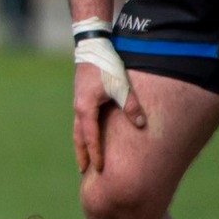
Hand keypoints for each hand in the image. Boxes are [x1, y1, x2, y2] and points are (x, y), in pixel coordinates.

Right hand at [72, 59, 143, 174]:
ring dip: (81, 145)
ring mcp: (79, 103)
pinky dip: (84, 133)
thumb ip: (131, 106)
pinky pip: (82, 121)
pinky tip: (90, 136)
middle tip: (84, 171)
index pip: (90, 138)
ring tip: (85, 158)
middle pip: (78, 138)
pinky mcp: (82, 97)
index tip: (100, 169)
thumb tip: (140, 124)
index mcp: (86, 108)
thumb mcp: (121, 86)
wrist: (92, 47)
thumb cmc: (107, 66)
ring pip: (78, 130)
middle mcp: (79, 108)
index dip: (96, 154)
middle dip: (82, 155)